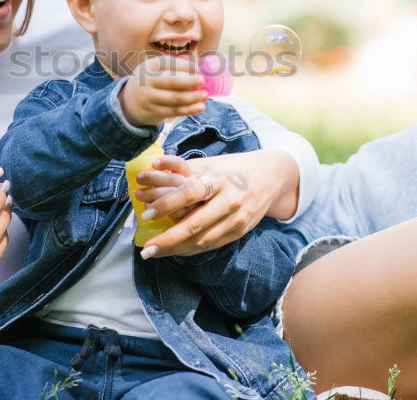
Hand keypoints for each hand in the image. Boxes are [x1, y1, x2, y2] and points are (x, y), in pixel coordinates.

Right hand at [120, 55, 206, 126]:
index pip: (167, 63)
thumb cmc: (151, 82)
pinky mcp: (154, 113)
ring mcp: (149, 98)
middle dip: (189, 81)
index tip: (198, 69)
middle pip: (171, 81)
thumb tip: (197, 65)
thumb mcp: (155, 70)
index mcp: (148, 67)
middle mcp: (147, 82)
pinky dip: (189, 109)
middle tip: (202, 80)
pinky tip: (200, 107)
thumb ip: (174, 65)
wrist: (130, 103)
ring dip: (193, 97)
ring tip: (205, 95)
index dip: (184, 65)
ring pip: (175, 98)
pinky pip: (175, 111)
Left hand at [135, 150, 296, 258]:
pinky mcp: (239, 232)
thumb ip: (183, 168)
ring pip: (202, 240)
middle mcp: (229, 201)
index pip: (190, 193)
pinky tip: (174, 250)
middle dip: (168, 239)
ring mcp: (236, 220)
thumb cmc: (234, 168)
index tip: (147, 213)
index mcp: (220, 179)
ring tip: (154, 252)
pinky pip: (211, 245)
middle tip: (146, 248)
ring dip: (176, 249)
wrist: (270, 178)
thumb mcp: (211, 163)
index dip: (167, 204)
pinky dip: (191, 250)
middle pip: (195, 225)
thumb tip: (153, 167)